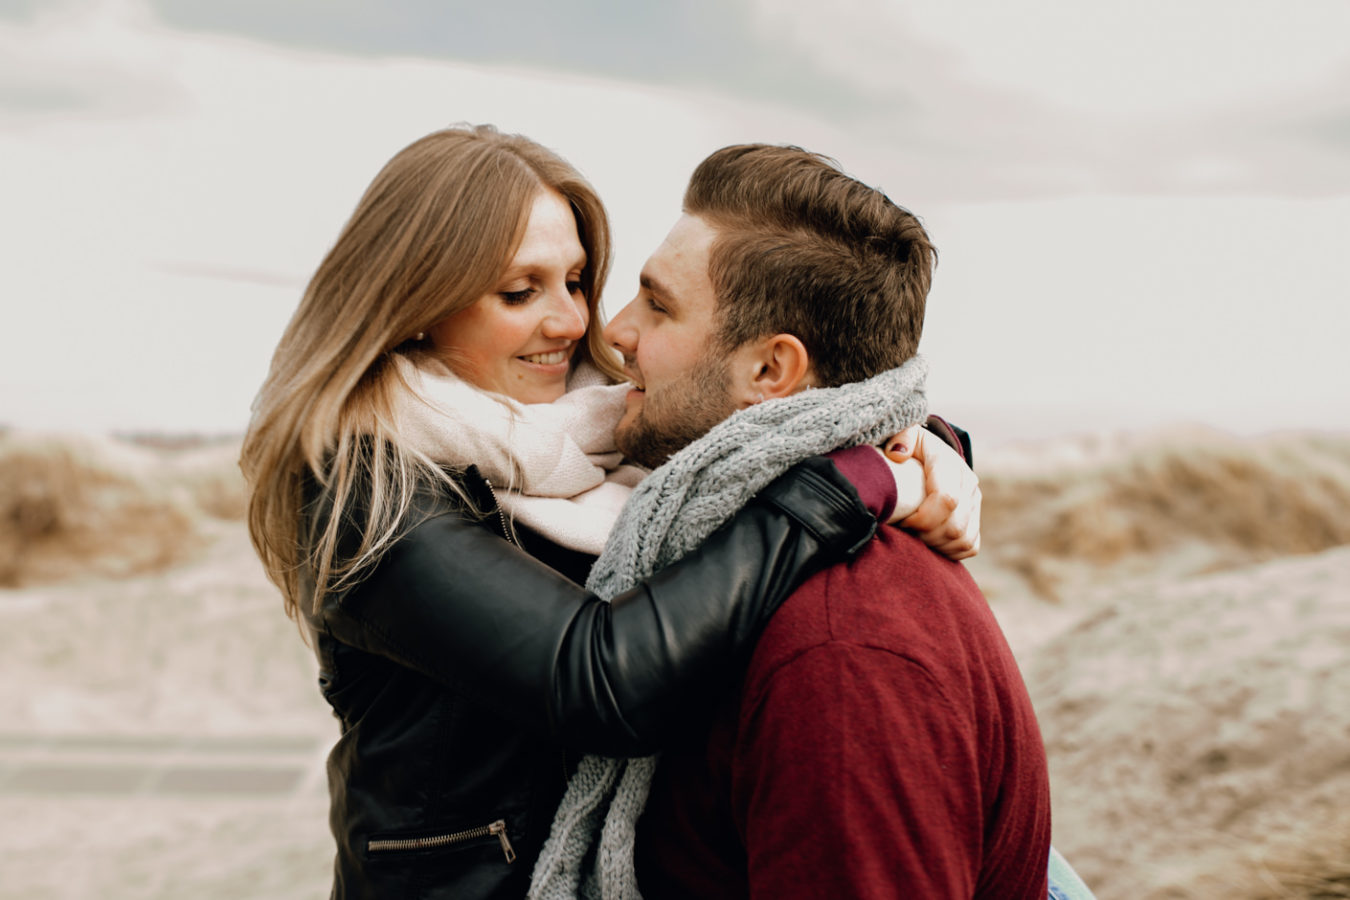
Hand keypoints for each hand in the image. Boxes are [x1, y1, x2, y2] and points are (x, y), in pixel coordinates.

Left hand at [882, 425, 980, 559]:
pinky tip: (928, 543)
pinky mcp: (975, 519)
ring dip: (935, 545)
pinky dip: (948, 551)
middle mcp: (968, 483)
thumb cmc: (907, 447)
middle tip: (904, 530)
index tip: (902, 520)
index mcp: (950, 463)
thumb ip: (900, 438)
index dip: (922, 518)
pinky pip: (969, 546)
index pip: (947, 500)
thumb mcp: (902, 433)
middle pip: (954, 526)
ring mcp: (975, 502)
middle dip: (925, 535)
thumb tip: (898, 455)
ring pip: (962, 539)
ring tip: (914, 536)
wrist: (925, 454)